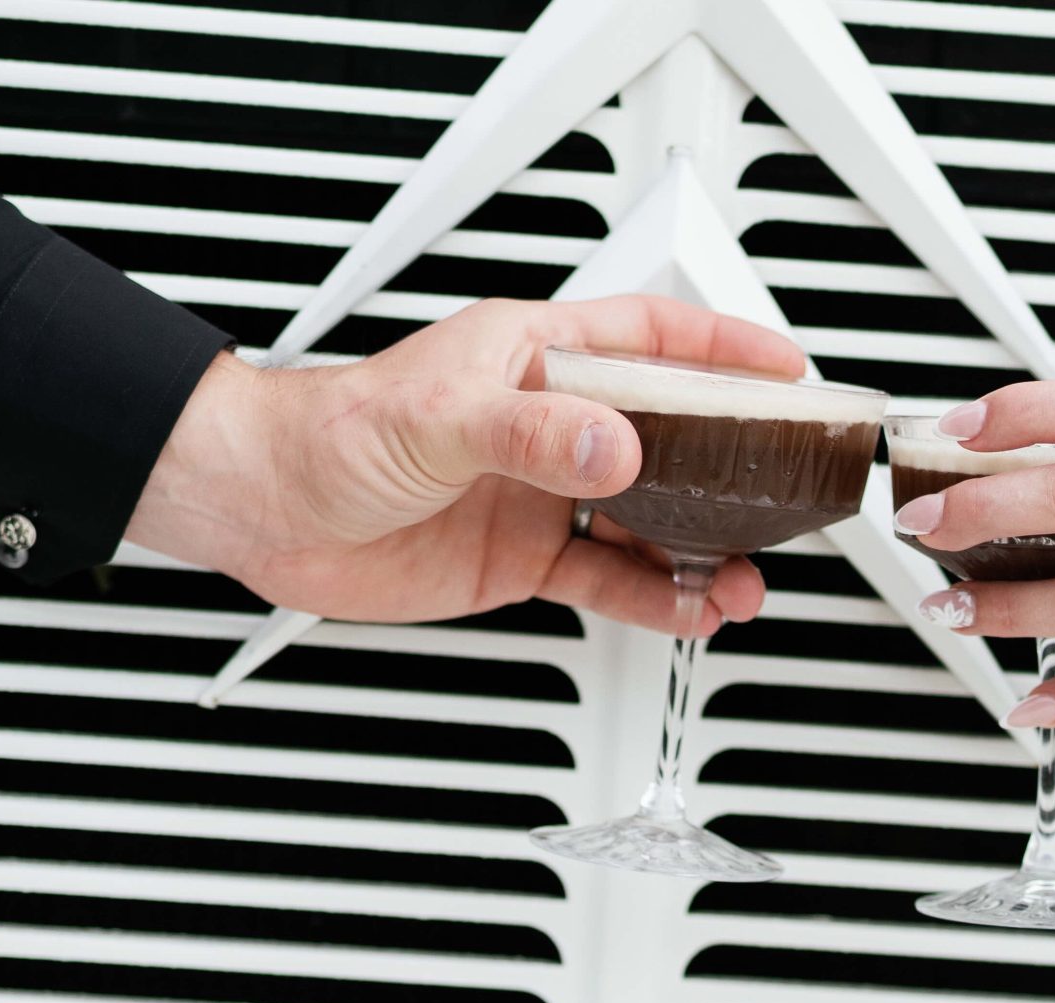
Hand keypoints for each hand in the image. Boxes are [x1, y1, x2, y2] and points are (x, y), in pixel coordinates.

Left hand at [128, 295, 807, 636]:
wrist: (269, 509)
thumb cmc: (333, 432)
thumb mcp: (440, 418)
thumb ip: (532, 434)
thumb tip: (615, 448)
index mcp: (536, 356)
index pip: (653, 341)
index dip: (724, 353)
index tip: (785, 373)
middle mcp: (549, 423)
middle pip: (669, 439)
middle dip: (731, 470)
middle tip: (781, 497)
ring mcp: (541, 494)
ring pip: (647, 521)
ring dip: (699, 551)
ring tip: (741, 580)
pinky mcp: (523, 559)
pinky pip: (608, 580)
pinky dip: (653, 598)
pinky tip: (689, 610)